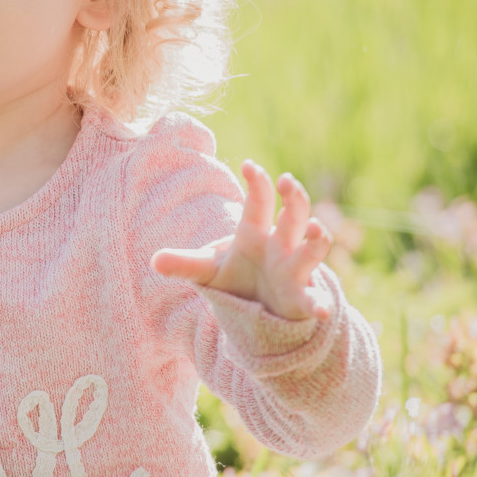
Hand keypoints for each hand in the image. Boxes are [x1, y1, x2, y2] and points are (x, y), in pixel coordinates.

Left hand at [151, 160, 332, 320]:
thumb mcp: (207, 271)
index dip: (257, 183)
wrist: (255, 308)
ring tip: (315, 229)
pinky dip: (318, 304)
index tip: (249, 165)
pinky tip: (322, 311)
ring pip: (312, 250)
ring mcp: (294, 270)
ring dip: (316, 239)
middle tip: (289, 182)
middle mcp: (280, 246)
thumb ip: (185, 263)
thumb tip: (154, 261)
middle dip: (294, 200)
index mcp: (255, 233)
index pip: (258, 202)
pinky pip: (313, 300)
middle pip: (293, 217)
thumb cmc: (235, 279)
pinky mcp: (300, 298)